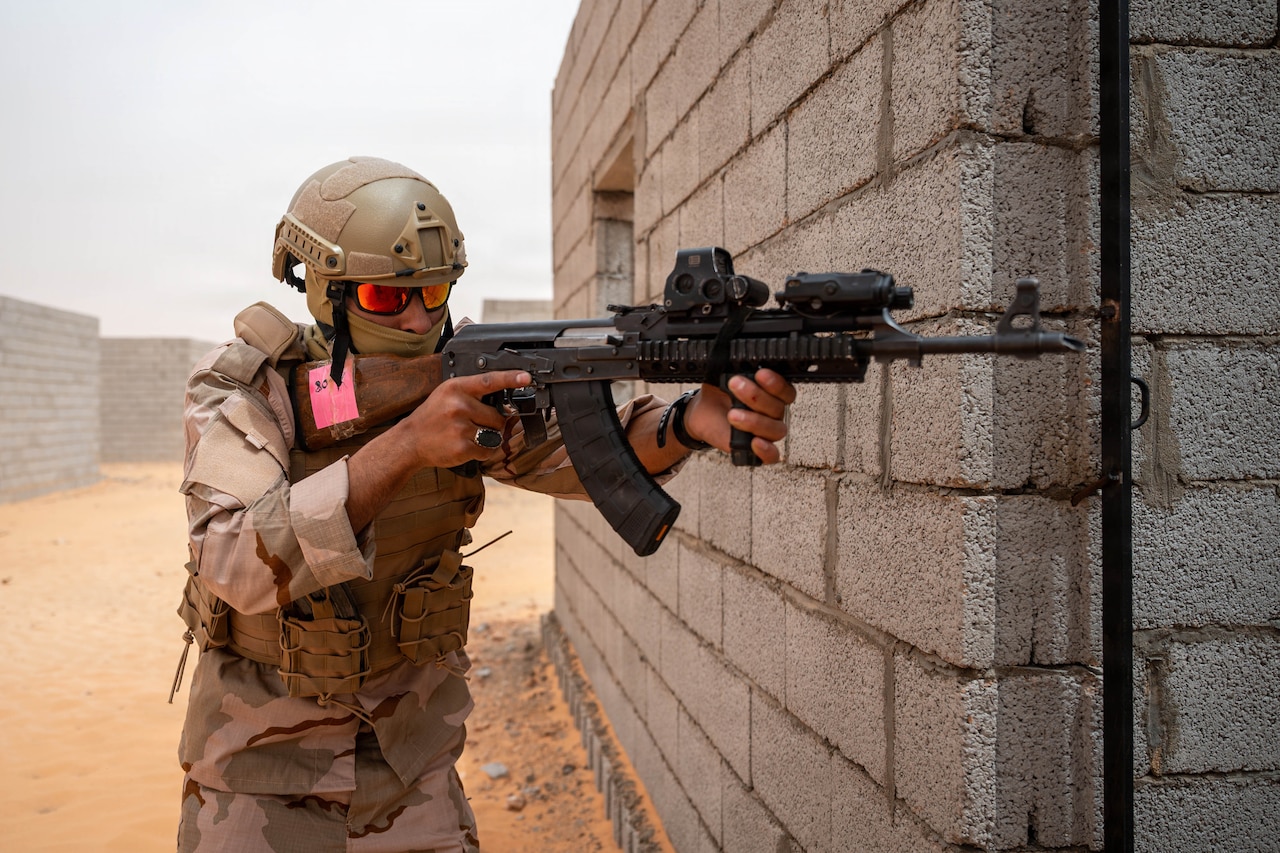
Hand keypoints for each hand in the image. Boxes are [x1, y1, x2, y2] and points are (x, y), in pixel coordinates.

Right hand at [398, 369, 531, 469]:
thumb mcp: (447, 395)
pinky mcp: (462, 447)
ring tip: (466, 435)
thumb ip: (473, 393)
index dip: (510, 378)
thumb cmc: (432, 417)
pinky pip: (487, 450)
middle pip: (498, 415)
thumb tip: (504, 402)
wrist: (410, 441)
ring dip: (487, 438)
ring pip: (494, 434)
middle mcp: (459, 405)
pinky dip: (481, 451)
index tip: (526, 377)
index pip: (489, 380)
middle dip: (492, 423)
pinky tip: (465, 446)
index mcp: (456, 388)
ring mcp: (460, 427)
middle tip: (472, 424)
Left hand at [682, 369, 795, 463]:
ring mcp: (766, 432)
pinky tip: (754, 442)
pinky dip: (766, 451)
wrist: (702, 412)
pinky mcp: (756, 449)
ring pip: (775, 430)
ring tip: (733, 414)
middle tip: (735, 385)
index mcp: (771, 393)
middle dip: (756, 396)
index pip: (786, 390)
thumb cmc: (718, 393)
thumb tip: (736, 355)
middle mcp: (773, 413)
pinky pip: (772, 456)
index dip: (776, 383)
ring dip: (755, 421)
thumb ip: (734, 366)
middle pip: (778, 409)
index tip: (760, 374)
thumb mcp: (723, 374)